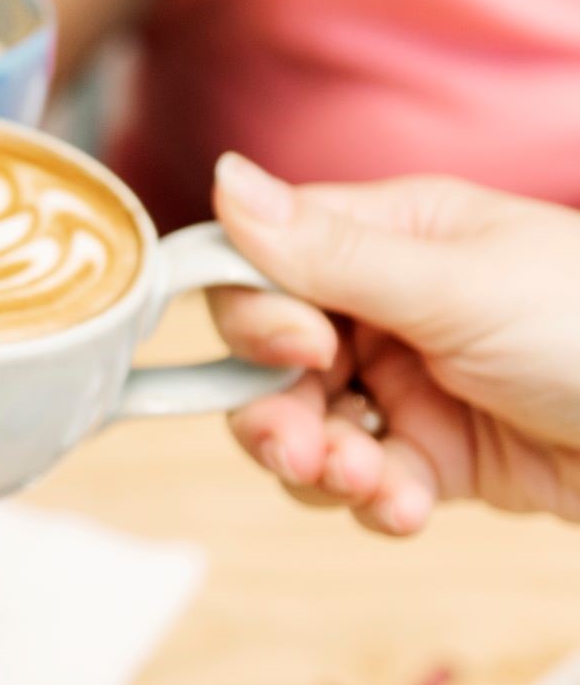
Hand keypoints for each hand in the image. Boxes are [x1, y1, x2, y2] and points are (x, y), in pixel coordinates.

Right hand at [210, 154, 579, 532]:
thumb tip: (225, 179)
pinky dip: (372, 499)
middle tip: (301, 450)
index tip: (295, 352)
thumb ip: (329, 253)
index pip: (266, 265)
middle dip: (275, 413)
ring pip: (305, 428)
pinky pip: (361, 479)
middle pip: (269, 362)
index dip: (255, 316)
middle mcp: (387, 307)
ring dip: (319, 465)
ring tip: (363, 483)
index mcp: (392, 238)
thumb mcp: (458, 288)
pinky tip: (407, 505)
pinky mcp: (434, 454)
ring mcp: (410, 382)